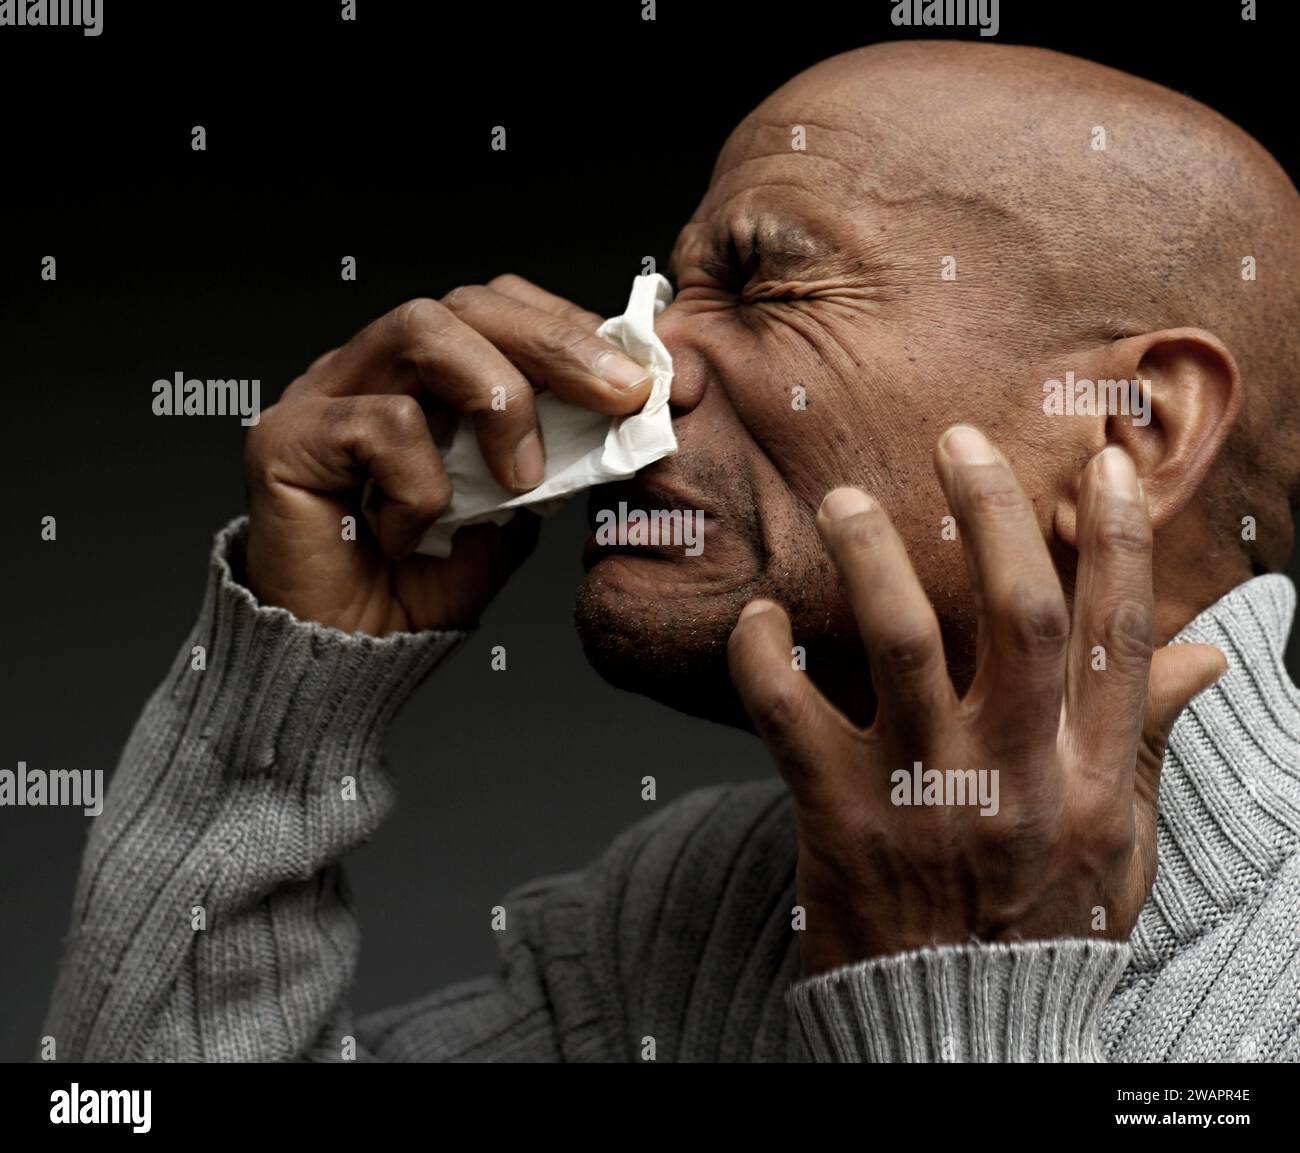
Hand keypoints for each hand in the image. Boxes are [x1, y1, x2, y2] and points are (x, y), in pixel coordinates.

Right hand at [244, 275, 651, 632]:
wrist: (356, 654)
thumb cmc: (425, 580)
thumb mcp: (515, 505)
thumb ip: (553, 448)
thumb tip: (621, 405)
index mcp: (423, 375)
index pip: (498, 309)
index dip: (569, 330)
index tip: (637, 379)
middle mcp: (371, 367)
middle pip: (466, 303)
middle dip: (557, 343)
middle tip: (621, 394)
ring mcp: (324, 393)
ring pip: (423, 330)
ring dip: (496, 398)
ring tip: (520, 476)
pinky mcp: (286, 437)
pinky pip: (382, 423)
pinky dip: (421, 484)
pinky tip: (407, 533)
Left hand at [727, 424, 1226, 975]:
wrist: (957, 1034)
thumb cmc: (1040, 930)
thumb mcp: (1120, 846)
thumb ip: (1147, 742)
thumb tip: (1197, 654)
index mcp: (1093, 779)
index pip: (1117, 637)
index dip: (1115, 541)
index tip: (1101, 464)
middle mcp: (1017, 776)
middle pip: (1018, 615)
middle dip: (992, 513)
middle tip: (956, 441)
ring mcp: (924, 794)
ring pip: (903, 644)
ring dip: (873, 559)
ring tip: (845, 504)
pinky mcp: (838, 817)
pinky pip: (787, 715)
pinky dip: (763, 658)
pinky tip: (758, 618)